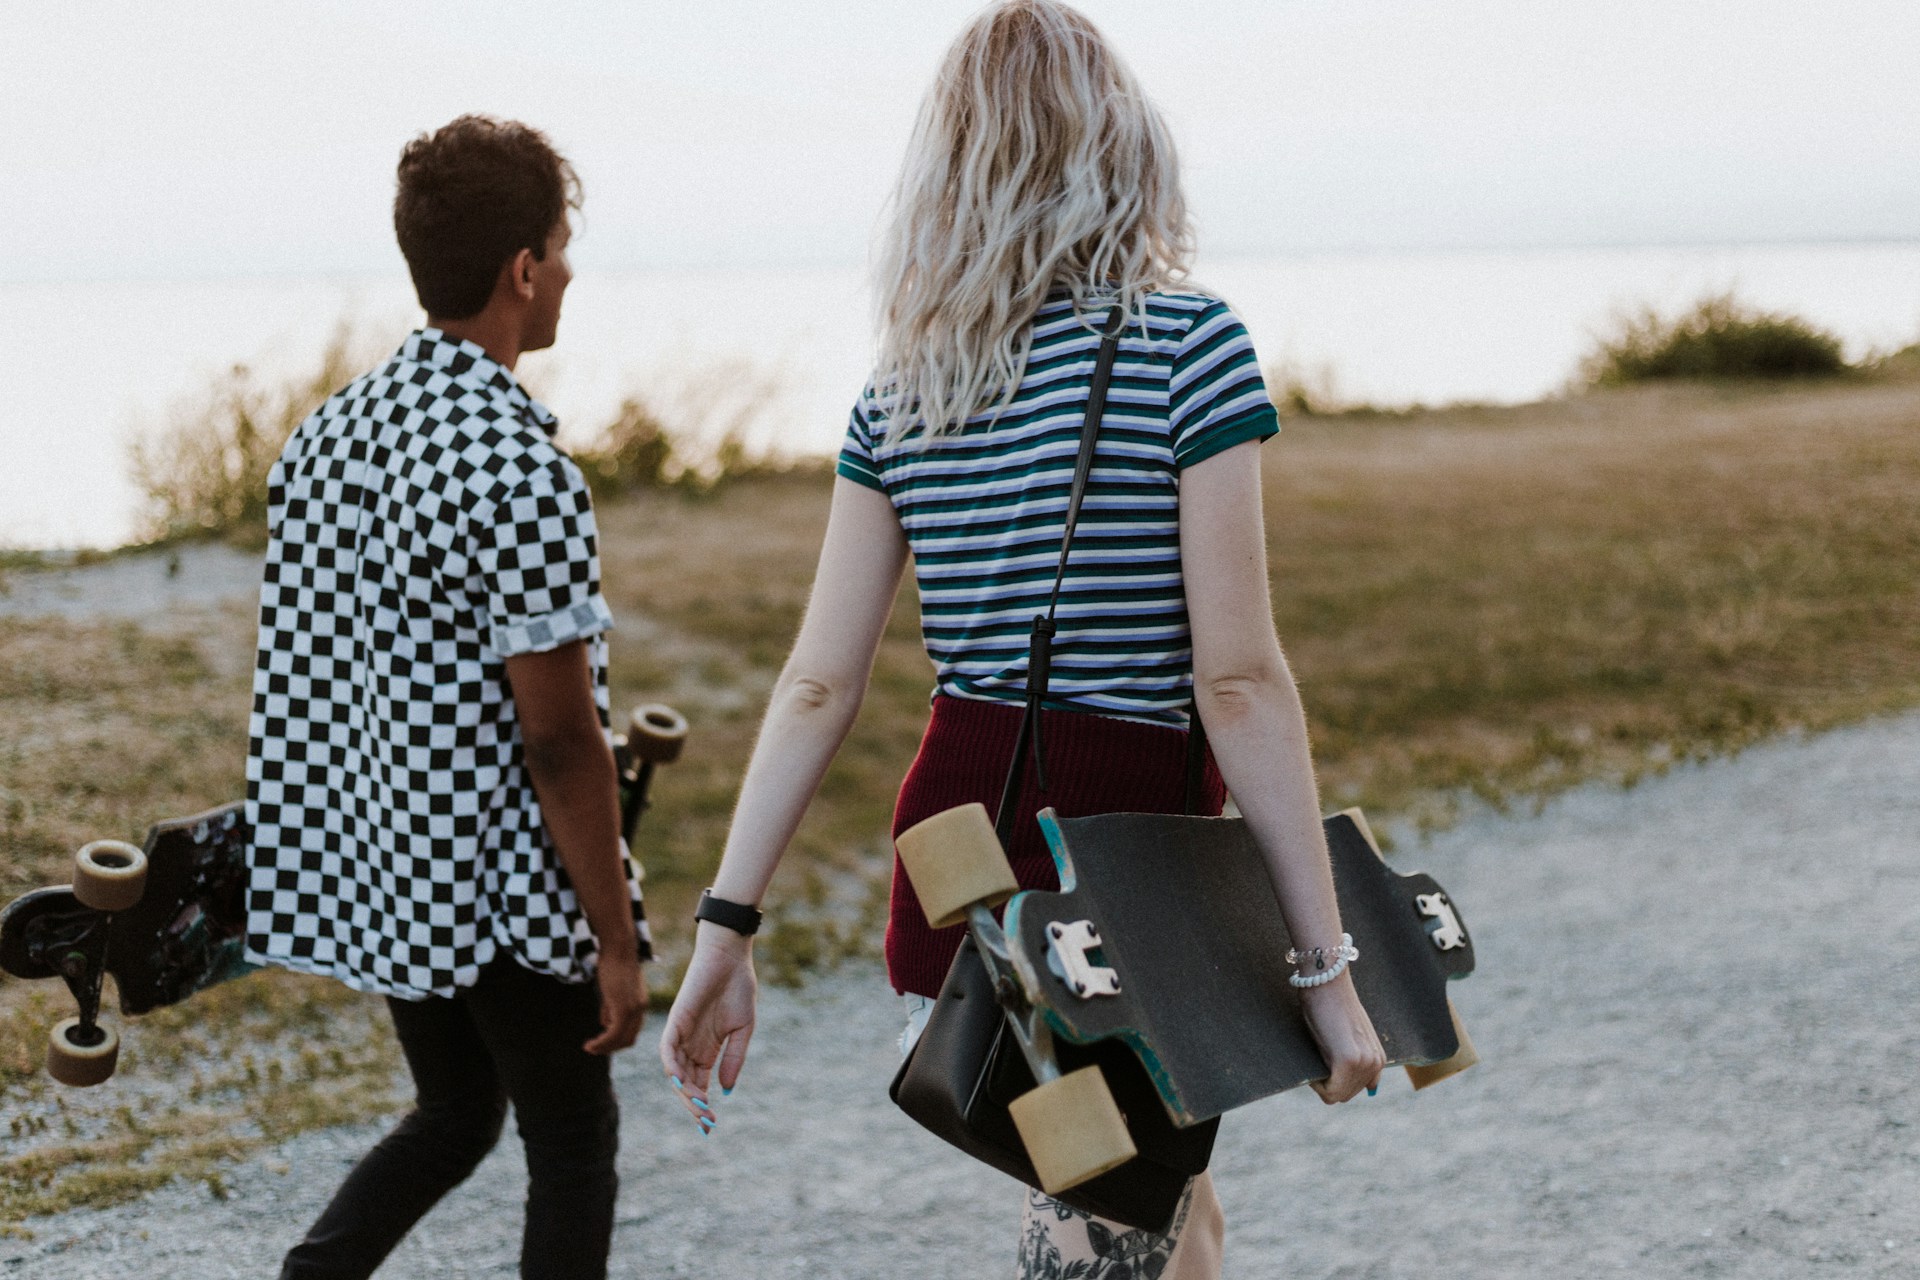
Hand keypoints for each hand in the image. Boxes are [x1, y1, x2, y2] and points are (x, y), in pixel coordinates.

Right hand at [584, 950, 645, 1055]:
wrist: (618, 948)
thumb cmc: (613, 964)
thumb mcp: (612, 989)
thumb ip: (610, 1007)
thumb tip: (605, 1024)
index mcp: (640, 1004)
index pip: (632, 1032)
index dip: (616, 1041)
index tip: (601, 1043)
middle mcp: (641, 1009)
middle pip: (628, 1039)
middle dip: (610, 1047)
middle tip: (593, 1049)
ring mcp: (634, 1009)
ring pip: (620, 1039)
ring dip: (604, 1048)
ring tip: (588, 1048)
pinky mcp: (624, 1008)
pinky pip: (613, 1034)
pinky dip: (602, 1043)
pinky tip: (590, 1044)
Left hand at [658, 923, 757, 1128]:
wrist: (730, 957)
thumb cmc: (739, 989)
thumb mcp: (743, 1030)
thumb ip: (734, 1059)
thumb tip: (726, 1091)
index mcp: (707, 1049)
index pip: (699, 1084)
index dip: (702, 1104)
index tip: (710, 1126)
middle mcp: (690, 1045)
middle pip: (686, 1083)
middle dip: (694, 1105)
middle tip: (706, 1123)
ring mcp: (681, 1034)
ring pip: (675, 1071)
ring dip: (685, 1091)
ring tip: (699, 1106)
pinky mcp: (675, 1020)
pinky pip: (668, 1049)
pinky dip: (672, 1067)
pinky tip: (682, 1082)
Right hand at [1300, 976, 1385, 1103]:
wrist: (1327, 983)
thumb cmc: (1330, 1006)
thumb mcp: (1350, 1037)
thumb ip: (1357, 1060)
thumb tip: (1368, 1090)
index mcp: (1378, 1059)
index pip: (1357, 1089)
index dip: (1336, 1081)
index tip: (1325, 1061)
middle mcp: (1375, 1063)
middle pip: (1346, 1095)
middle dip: (1328, 1083)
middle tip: (1317, 1057)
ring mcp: (1363, 1063)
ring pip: (1337, 1095)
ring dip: (1321, 1083)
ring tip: (1316, 1055)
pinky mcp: (1347, 1062)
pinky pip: (1329, 1092)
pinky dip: (1317, 1084)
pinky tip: (1314, 1061)